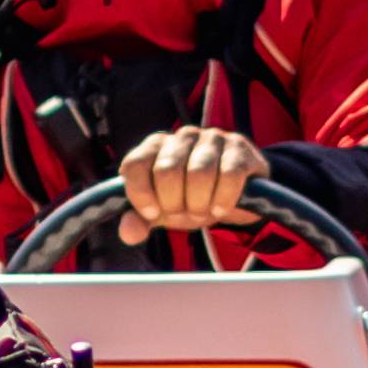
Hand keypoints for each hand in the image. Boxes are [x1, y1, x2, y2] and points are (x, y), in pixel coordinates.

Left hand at [118, 123, 266, 248]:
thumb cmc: (191, 199)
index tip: (153, 214)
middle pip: (167, 171)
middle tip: (185, 212)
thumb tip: (129, 232)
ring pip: (199, 173)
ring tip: (204, 210)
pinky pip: (230, 175)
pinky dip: (224, 199)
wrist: (235, 198)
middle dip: (175, 203)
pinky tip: (221, 208)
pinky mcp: (239, 147)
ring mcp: (212, 138)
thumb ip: (141, 220)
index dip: (141, 194)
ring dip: (200, 204)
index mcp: (156, 146)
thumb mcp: (163, 212)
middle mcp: (182, 136)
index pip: (135, 164)